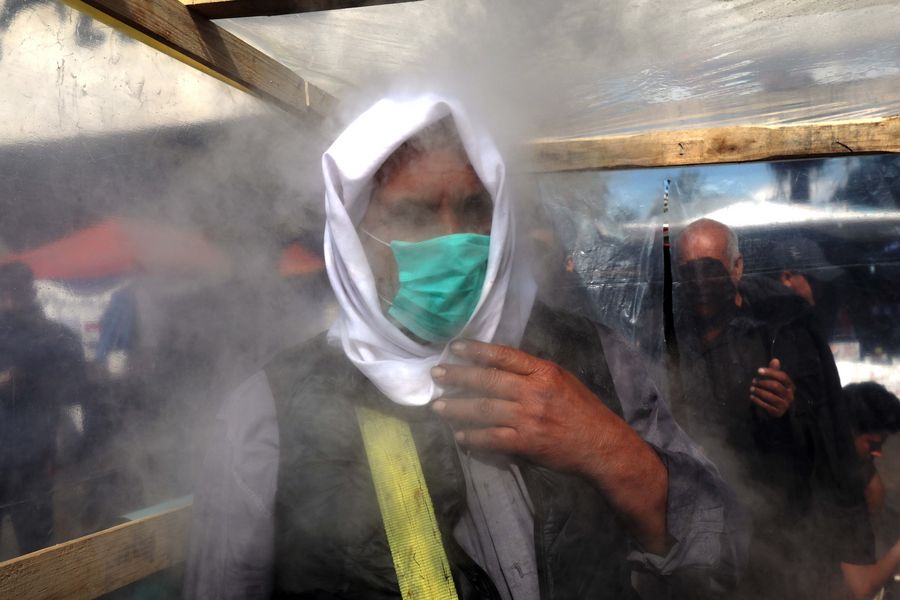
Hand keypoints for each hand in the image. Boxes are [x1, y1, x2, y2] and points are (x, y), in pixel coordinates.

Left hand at [430, 339, 618, 473]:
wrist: (602, 445)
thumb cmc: (583, 411)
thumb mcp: (562, 380)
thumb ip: (533, 373)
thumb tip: (500, 367)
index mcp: (544, 371)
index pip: (503, 355)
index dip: (476, 350)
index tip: (454, 347)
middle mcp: (534, 391)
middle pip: (488, 380)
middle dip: (458, 376)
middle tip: (436, 374)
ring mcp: (528, 418)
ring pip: (484, 409)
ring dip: (457, 407)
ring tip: (438, 406)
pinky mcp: (526, 443)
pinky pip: (492, 438)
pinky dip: (473, 437)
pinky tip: (460, 436)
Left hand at [750, 358, 794, 417]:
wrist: (778, 408)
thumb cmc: (775, 391)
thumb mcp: (776, 381)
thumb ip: (775, 371)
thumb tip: (775, 359)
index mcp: (791, 386)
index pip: (782, 376)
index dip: (770, 372)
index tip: (758, 371)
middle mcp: (790, 395)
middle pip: (776, 386)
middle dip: (763, 383)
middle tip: (753, 381)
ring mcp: (785, 405)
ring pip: (771, 397)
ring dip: (759, 392)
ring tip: (751, 388)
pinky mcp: (779, 412)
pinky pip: (767, 406)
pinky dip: (758, 401)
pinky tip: (751, 397)